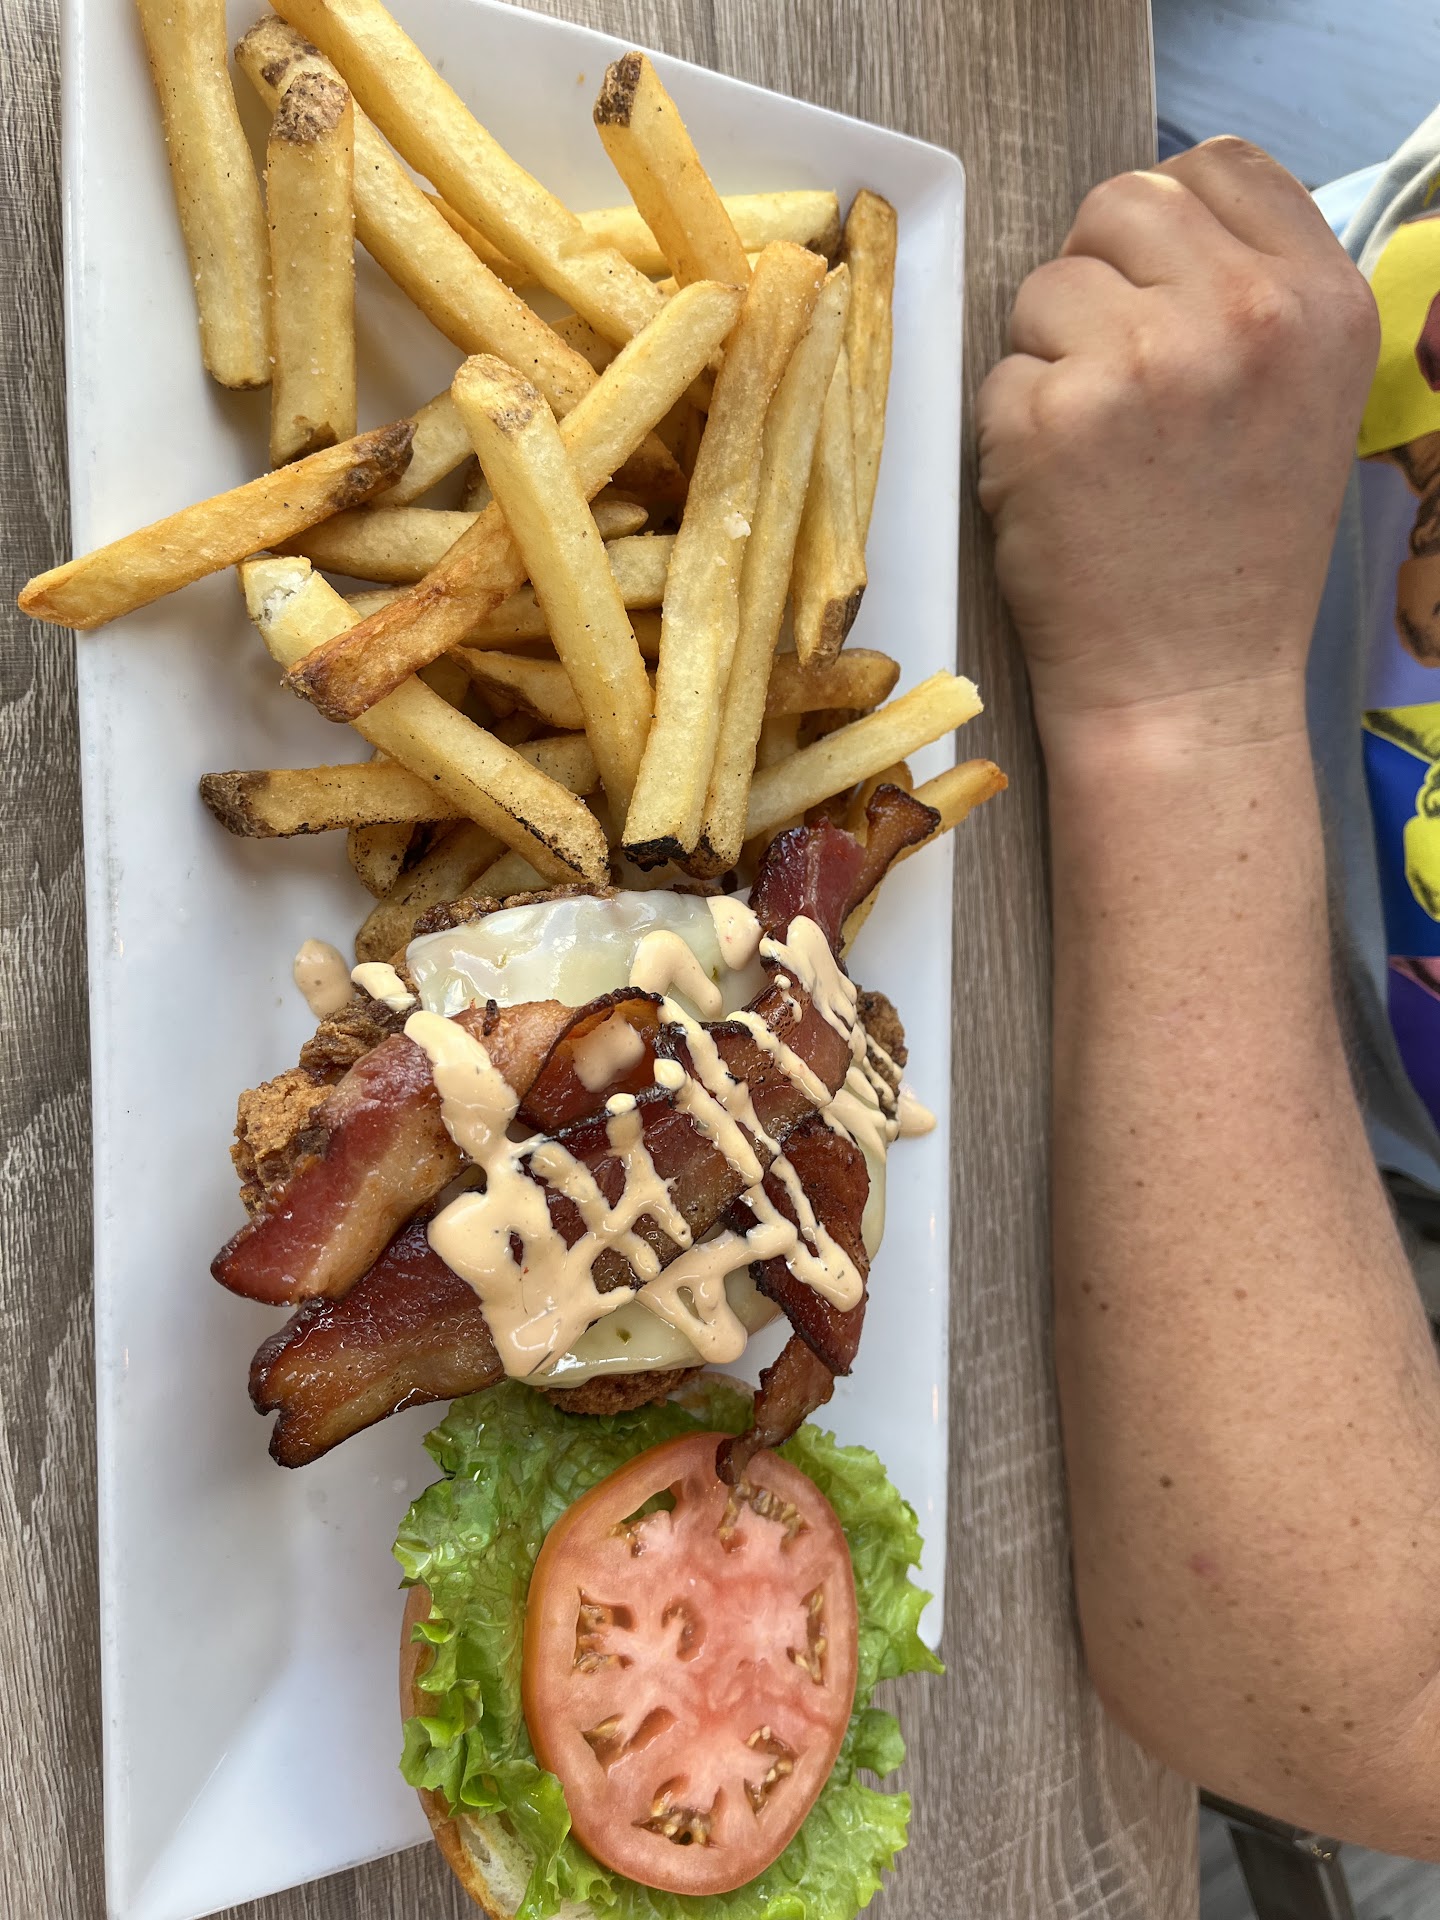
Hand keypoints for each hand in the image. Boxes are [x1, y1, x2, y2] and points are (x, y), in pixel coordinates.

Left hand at [976, 138, 1378, 754]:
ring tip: (1096, 449)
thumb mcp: (1301, 402)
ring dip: (1049, 356)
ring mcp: (1141, 361)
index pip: (1219, 164)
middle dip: (1097, 278)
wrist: (1189, 687)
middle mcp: (1242, 315)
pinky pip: (998, 373)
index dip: (1166, 220)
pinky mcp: (1049, 417)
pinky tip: (1059, 492)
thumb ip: (1252, 295)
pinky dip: (1010, 429)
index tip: (1152, 288)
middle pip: (1120, 203)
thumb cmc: (1234, 557)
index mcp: (1321, 301)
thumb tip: (1157, 227)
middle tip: (1114, 377)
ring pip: (1045, 286)